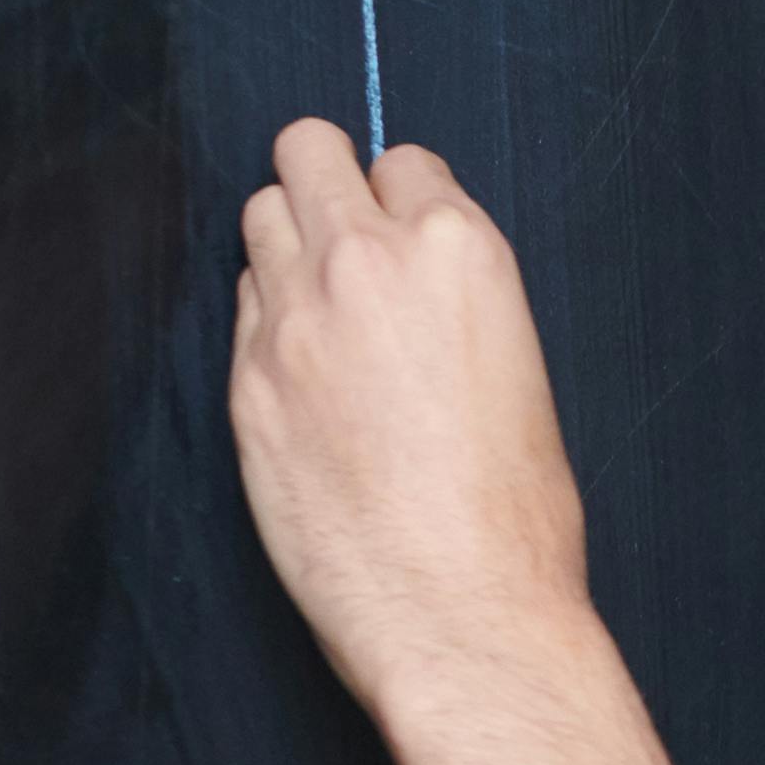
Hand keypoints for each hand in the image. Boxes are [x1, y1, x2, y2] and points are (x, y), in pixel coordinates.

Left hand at [227, 121, 598, 723]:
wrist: (458, 612)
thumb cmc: (514, 518)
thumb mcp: (520, 370)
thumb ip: (452, 298)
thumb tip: (413, 283)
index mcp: (458, 252)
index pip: (402, 162)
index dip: (404, 200)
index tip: (407, 237)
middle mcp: (365, 263)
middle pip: (307, 152)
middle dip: (326, 183)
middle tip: (344, 237)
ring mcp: (293, 318)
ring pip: (260, 217)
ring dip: (289, 245)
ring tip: (325, 311)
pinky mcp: (245, 380)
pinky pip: (244, 309)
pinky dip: (269, 324)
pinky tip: (309, 380)